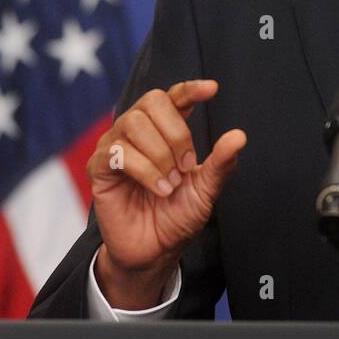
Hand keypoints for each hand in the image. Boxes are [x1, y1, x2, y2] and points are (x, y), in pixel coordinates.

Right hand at [88, 80, 245, 307]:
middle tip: (187, 166)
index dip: (190, 89)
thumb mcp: (206, 189)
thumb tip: (239, 136)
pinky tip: (159, 188)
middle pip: (152, 101)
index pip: (174, 96)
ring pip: (133, 124)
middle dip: (176, 133)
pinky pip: (117, 152)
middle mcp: (139, 131)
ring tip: (171, 184)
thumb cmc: (178, 215)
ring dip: (160, 155)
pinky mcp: (99, 167)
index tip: (212, 89)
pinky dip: (144, 170)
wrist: (156, 250)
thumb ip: (221, 163)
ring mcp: (116, 146)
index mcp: (165, 129)